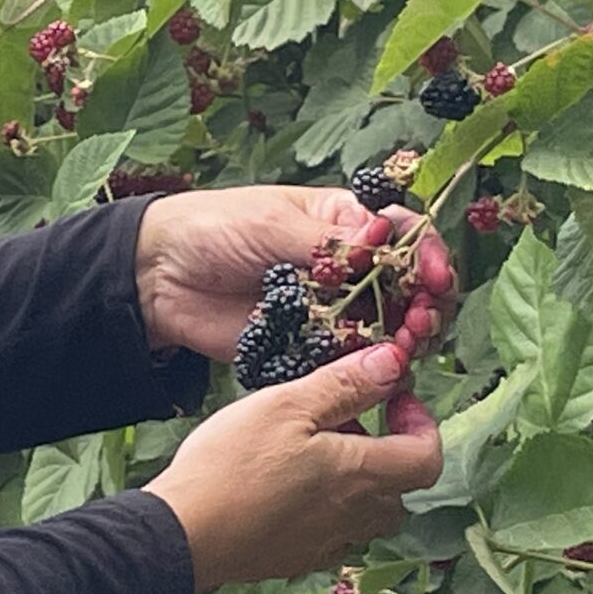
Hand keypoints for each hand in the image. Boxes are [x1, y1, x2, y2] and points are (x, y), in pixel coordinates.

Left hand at [132, 185, 459, 370]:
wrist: (158, 276)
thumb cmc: (212, 229)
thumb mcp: (271, 223)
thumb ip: (327, 241)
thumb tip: (381, 245)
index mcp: (343, 222)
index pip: (405, 235)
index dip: (428, 255)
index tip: (435, 276)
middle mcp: (347, 267)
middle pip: (408, 286)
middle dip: (425, 302)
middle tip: (421, 321)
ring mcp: (331, 309)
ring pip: (389, 327)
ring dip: (407, 338)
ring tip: (406, 347)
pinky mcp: (311, 346)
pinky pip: (352, 359)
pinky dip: (373, 367)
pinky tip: (382, 371)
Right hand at [144, 345, 442, 593]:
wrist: (183, 535)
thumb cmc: (232, 463)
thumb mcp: (287, 405)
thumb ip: (346, 384)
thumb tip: (396, 362)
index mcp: (361, 474)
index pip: (427, 457)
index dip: (422, 424)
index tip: (392, 398)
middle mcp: (355, 517)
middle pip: (402, 488)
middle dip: (389, 451)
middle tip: (350, 421)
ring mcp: (327, 544)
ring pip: (369, 515)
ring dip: (360, 483)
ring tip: (318, 454)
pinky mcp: (297, 560)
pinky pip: (334, 534)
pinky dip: (330, 509)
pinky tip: (290, 489)